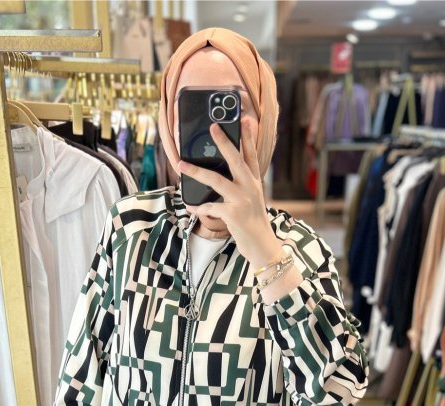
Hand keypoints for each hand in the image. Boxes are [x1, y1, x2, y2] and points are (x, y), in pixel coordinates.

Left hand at [179, 117, 282, 268]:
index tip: (245, 120)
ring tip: (182, 164)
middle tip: (213, 127)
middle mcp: (249, 188)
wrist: (262, 246)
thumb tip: (221, 174)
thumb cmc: (253, 223)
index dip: (248, 137)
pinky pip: (210, 207)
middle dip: (224, 142)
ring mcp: (241, 200)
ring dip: (196, 172)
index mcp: (254, 183)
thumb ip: (241, 186)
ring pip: (216, 180)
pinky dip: (200, 207)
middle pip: (235, 160)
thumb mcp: (252, 201)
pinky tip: (191, 206)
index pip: (251, 156)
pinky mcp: (232, 214)